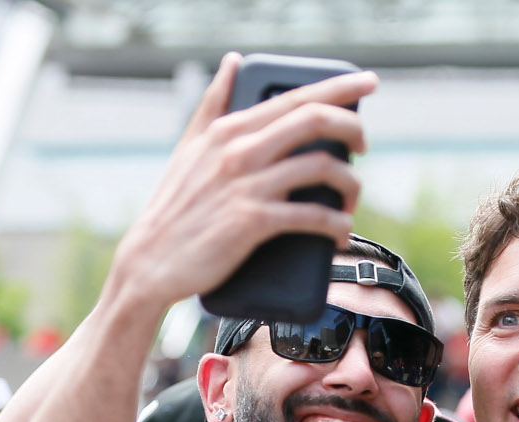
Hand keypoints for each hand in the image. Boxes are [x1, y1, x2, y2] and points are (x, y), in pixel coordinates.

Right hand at [113, 53, 376, 309]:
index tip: (368, 84)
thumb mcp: (189, 148)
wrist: (150, 262)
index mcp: (229, 129)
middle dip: (352, 128)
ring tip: (351, 201)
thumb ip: (213, 104)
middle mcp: (240, 150)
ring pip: (321, 168)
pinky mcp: (253, 223)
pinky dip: (336, 225)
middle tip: (364, 144)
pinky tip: (340, 233)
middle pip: (315, 121)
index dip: (339, 87)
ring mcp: (247, 186)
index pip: (294, 97)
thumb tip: (234, 61)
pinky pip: (312, 217)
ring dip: (349, 185)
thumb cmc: (173, 209)